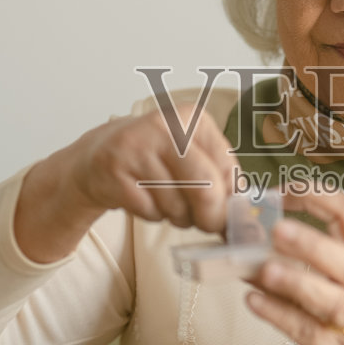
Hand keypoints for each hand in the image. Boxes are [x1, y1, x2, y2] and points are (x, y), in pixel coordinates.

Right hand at [14, 100, 233, 263]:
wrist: (97, 156)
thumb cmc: (155, 159)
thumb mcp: (191, 155)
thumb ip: (221, 178)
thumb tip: (246, 217)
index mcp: (193, 118)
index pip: (227, 169)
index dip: (233, 201)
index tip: (233, 219)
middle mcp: (166, 126)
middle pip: (206, 189)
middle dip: (211, 218)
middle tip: (208, 225)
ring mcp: (137, 147)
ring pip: (177, 206)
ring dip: (179, 217)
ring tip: (169, 203)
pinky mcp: (114, 170)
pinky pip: (150, 211)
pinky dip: (154, 216)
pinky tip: (146, 200)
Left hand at [242, 188, 343, 344]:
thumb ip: (308, 258)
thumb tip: (252, 237)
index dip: (315, 197)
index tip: (280, 192)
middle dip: (310, 242)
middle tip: (275, 229)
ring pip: (331, 300)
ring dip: (296, 282)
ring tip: (264, 269)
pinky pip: (308, 332)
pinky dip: (279, 316)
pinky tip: (254, 302)